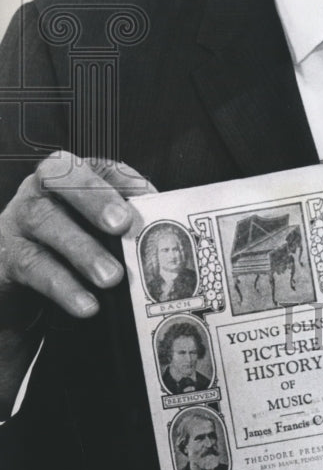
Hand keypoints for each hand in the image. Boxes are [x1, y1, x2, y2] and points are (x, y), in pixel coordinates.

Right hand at [0, 150, 156, 320]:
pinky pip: (33, 268)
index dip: (116, 180)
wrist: (16, 272)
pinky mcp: (5, 258)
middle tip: (122, 224)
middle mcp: (38, 189)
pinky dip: (63, 288)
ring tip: (112, 277)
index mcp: (66, 172)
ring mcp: (17, 220)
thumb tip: (161, 219)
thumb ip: (123, 212)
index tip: (141, 199)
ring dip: (84, 252)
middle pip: (61, 180)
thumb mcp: (91, 219)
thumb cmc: (65, 235)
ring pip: (47, 224)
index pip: (90, 165)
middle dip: (94, 199)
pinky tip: (87, 303)